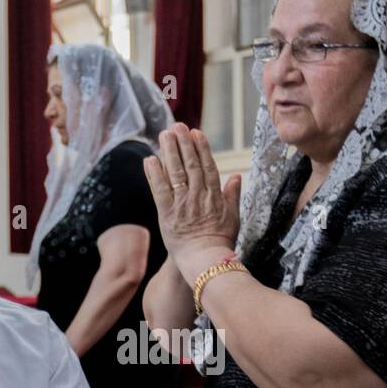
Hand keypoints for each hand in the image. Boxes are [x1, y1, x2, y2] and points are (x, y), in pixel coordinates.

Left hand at [143, 124, 242, 281]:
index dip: (201, 148)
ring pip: (175, 173)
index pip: (208, 166)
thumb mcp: (233, 217)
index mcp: (214, 196)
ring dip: (169, 151)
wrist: (207, 262)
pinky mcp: (167, 214)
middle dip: (183, 143)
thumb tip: (237, 176)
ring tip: (164, 135)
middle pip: (190, 164)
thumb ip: (233, 195)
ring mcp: (182, 204)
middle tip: (177, 126)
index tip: (196, 133)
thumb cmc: (221, 242)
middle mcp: (198, 196)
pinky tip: (150, 160)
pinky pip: (159, 190)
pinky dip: (154, 174)